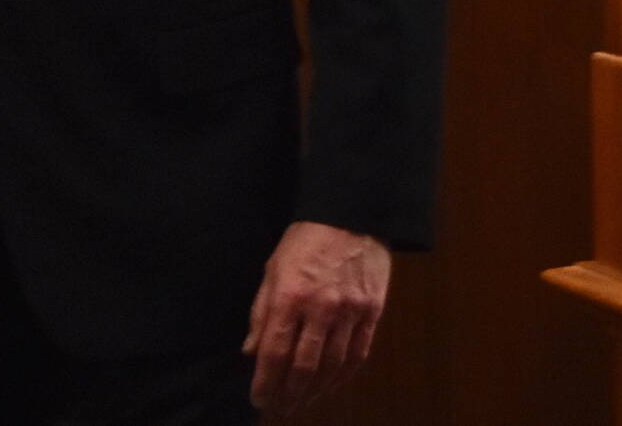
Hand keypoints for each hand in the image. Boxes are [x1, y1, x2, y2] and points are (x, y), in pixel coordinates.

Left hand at [243, 221, 389, 411]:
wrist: (351, 215)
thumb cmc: (304, 240)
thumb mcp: (273, 267)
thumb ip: (261, 311)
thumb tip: (250, 350)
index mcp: (290, 295)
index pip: (275, 351)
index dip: (265, 381)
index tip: (258, 399)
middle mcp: (321, 309)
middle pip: (304, 366)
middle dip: (288, 394)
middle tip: (278, 409)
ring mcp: (350, 313)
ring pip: (332, 367)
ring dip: (314, 391)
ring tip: (300, 403)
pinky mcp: (372, 313)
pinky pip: (357, 355)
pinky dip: (342, 377)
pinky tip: (329, 387)